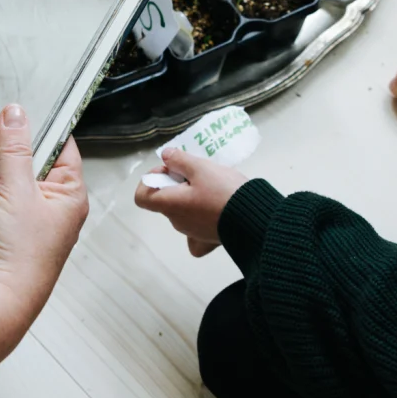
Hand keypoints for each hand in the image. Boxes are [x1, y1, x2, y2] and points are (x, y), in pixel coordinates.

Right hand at [0, 106, 88, 307]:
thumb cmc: (21, 256)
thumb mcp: (18, 191)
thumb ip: (15, 150)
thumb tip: (16, 114)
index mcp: (69, 196)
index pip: (63, 148)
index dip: (47, 125)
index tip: (28, 101)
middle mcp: (49, 205)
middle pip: (32, 159)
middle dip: (12, 140)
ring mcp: (22, 216)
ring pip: (6, 175)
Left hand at [132, 148, 248, 255]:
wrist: (254, 218)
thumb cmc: (224, 191)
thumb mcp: (201, 167)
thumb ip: (179, 160)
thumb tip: (165, 156)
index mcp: (170, 204)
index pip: (142, 196)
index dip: (151, 179)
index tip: (170, 170)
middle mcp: (177, 222)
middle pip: (165, 200)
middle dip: (176, 184)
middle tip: (198, 173)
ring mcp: (192, 233)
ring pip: (183, 212)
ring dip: (191, 198)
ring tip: (213, 186)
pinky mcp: (208, 241)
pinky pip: (197, 233)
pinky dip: (200, 220)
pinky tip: (213, 211)